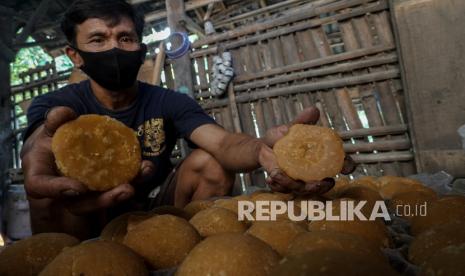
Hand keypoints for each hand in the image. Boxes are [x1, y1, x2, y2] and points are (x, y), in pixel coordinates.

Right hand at [21, 106, 153, 214]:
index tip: (78, 187)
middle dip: (104, 200)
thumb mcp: (51, 126)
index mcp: (40, 176)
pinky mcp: (102, 188)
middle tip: (126, 190)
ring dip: (122, 194)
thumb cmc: (53, 137)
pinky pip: (116, 187)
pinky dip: (133, 178)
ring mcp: (83, 194)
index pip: (41, 187)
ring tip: (140, 181)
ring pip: (101, 200)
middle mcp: (61, 192)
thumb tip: (65, 113)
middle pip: (79, 204)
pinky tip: (146, 168)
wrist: (62, 145)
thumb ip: (55, 120)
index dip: (58, 190)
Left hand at [258, 106, 355, 194]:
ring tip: (277, 175)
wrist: (265, 145)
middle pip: (323, 186)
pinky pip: (283, 190)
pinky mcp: (286, 186)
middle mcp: (314, 173)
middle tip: (313, 184)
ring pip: (301, 190)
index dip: (347, 166)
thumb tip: (313, 110)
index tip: (345, 168)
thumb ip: (302, 121)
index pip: (342, 164)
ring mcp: (300, 182)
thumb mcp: (291, 127)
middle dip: (320, 188)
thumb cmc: (284, 137)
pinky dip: (277, 185)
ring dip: (291, 185)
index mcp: (322, 157)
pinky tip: (269, 179)